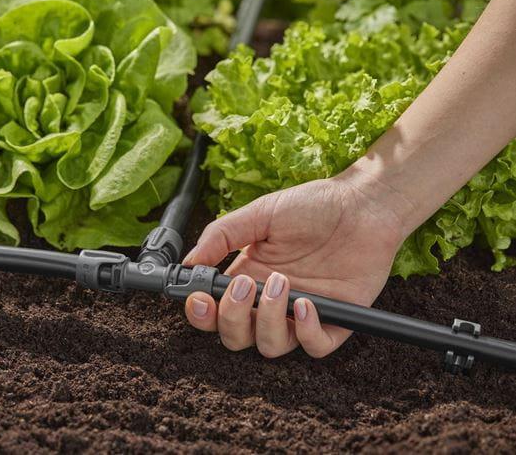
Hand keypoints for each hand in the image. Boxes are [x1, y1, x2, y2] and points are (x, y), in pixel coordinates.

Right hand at [183, 171, 411, 357]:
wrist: (363, 203)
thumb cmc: (313, 205)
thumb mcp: (260, 213)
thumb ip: (222, 236)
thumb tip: (188, 263)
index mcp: (248, 277)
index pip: (214, 311)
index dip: (201, 313)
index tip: (199, 298)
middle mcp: (270, 301)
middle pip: (236, 336)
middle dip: (231, 318)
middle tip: (242, 286)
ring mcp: (301, 313)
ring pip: (270, 346)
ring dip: (267, 320)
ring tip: (280, 283)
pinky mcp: (335, 321)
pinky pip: (314, 347)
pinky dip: (305, 332)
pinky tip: (305, 304)